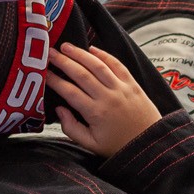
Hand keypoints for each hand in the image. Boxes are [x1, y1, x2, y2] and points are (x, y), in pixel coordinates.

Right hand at [45, 45, 163, 156]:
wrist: (150, 145)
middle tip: (48, 52)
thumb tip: (59, 109)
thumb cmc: (118, 146)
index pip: (69, 91)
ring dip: (80, 54)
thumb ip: (71, 128)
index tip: (43, 73)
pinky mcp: (132, 84)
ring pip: (98, 66)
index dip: (54, 80)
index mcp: (95, 113)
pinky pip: (117, 65)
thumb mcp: (91, 145)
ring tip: (66, 46)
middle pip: (81, 74)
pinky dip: (104, 55)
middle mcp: (107, 97)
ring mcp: (121, 88)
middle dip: (63, 61)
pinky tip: (92, 49)